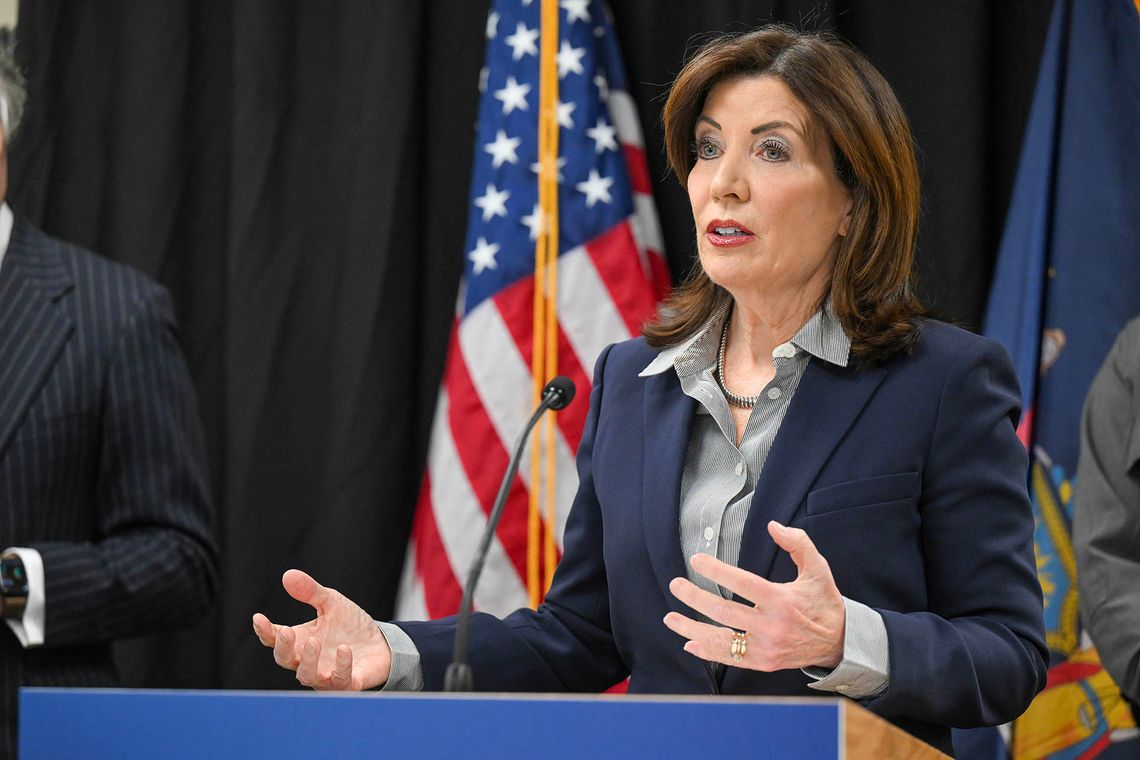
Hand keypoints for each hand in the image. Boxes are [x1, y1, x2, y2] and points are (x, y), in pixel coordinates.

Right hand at [252, 569, 391, 689]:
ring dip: (308, 660)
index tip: (258, 618)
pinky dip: (340, 666)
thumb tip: (288, 575)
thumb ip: (310, 591)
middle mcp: (308, 661)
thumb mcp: (332, 603)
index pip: (275, 639)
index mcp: (300, 640)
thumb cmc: (351, 626)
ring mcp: (326, 674)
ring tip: (314, 641)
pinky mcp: (347, 683)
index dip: (264, 631)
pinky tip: (344, 649)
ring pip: (307, 675)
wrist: (382, 644)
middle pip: (285, 659)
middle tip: (286, 632)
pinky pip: (339, 680)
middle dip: (283, 647)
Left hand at [663, 521, 844, 670]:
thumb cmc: (824, 601)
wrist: (840, 641)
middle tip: (675, 585)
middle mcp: (771, 626)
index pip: (741, 583)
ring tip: (670, 618)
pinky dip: (708, 652)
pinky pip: (731, 658)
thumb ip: (797, 543)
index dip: (716, 571)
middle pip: (724, 611)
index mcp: (781, 600)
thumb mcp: (818, 568)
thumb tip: (773, 526)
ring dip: (692, 629)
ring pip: (721, 639)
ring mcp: (766, 648)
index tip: (696, 561)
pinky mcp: (764, 662)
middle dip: (695, 598)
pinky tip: (689, 643)